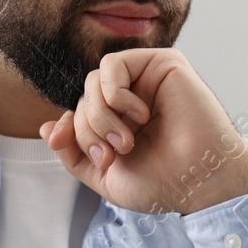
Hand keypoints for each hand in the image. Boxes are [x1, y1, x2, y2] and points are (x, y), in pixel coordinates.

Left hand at [39, 48, 247, 214]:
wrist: (199, 181)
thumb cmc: (163, 183)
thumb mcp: (105, 177)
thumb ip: (75, 154)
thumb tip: (48, 129)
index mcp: (122, 123)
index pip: (78, 113)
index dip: (66, 128)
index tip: (62, 144)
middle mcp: (133, 99)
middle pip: (84, 99)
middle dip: (88, 131)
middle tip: (113, 155)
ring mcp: (147, 81)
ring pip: (93, 82)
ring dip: (100, 116)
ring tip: (127, 141)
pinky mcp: (162, 64)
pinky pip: (112, 64)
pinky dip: (114, 92)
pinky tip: (138, 115)